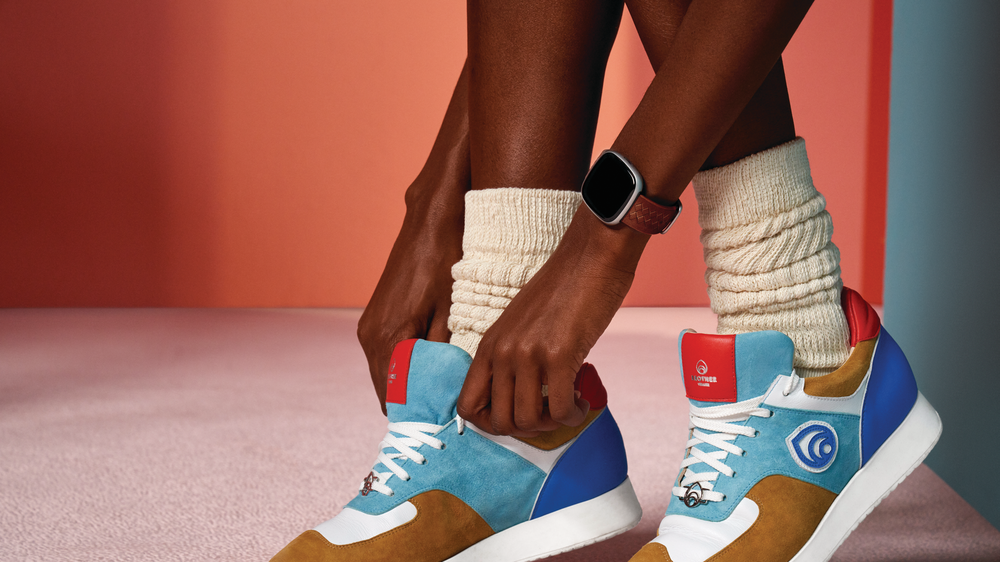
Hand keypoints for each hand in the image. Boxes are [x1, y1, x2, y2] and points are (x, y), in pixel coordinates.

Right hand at [357, 183, 464, 413]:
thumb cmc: (446, 261)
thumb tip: (448, 392)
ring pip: (388, 374)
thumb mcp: (453, 311)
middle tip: (449, 415)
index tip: (443, 428)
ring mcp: (370, 327)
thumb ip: (445, 354)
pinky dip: (408, 367)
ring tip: (446, 395)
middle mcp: (370, 336)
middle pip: (388, 390)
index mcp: (385, 338)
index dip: (418, 415)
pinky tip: (435, 368)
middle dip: (416, 403)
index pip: (393, 398)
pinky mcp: (377, 319)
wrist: (430, 222)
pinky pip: (389, 356)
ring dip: (412, 385)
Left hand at [457, 207, 648, 435]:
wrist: (591, 257)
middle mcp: (502, 352)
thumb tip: (522, 398)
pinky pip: (559, 410)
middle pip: (500, 422)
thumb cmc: (564, 290)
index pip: (467, 406)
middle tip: (550, 415)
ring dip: (553, 424)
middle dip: (528, 429)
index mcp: (489, 345)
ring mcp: (527, 355)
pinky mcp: (558, 355)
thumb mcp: (522, 324)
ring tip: (569, 406)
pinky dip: (573, 415)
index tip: (518, 417)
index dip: (490, 424)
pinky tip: (582, 401)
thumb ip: (514, 356)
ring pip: (528, 421)